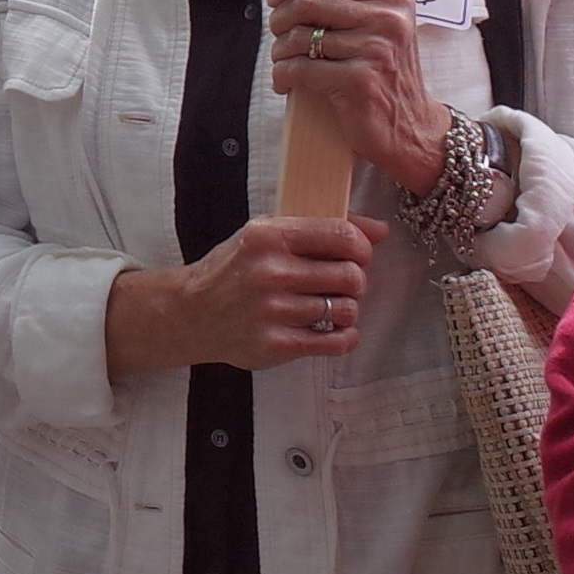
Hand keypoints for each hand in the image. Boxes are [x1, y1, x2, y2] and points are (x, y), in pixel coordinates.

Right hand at [108, 215, 386, 373]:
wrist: (192, 312)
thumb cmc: (235, 269)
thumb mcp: (266, 236)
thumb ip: (321, 229)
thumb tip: (381, 231)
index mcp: (267, 236)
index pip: (341, 235)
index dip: (361, 247)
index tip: (355, 255)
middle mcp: (270, 271)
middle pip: (351, 276)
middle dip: (354, 281)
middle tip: (338, 283)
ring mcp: (273, 310)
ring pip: (346, 310)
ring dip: (344, 309)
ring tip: (326, 306)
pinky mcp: (277, 344)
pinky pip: (337, 342)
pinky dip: (344, 336)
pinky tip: (330, 329)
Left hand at [268, 0, 446, 193]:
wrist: (413, 129)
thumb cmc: (384, 71)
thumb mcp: (367, 23)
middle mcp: (388, 19)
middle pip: (306, 1)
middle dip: (280, 19)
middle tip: (279, 34)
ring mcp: (376, 50)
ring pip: (298, 36)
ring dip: (280, 51)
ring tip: (285, 60)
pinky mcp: (360, 81)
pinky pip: (300, 69)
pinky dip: (283, 75)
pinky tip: (286, 82)